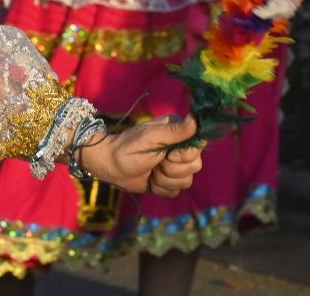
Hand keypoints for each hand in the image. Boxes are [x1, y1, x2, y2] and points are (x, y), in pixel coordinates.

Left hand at [79, 115, 202, 196]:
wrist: (111, 166)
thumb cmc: (128, 147)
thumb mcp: (151, 137)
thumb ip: (174, 131)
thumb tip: (195, 118)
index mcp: (177, 132)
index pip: (199, 146)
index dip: (184, 155)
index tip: (168, 154)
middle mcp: (179, 148)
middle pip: (195, 166)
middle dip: (171, 169)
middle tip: (155, 162)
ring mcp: (175, 166)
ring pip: (186, 181)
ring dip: (164, 180)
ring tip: (151, 170)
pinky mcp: (168, 181)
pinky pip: (176, 192)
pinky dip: (161, 188)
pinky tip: (150, 180)